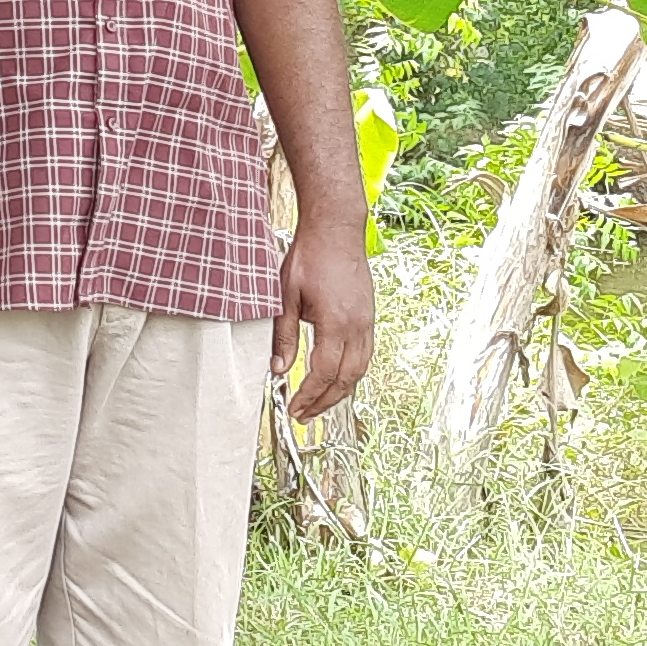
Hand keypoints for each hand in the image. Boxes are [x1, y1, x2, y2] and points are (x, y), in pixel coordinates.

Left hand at [275, 223, 373, 420]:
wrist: (336, 230)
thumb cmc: (309, 256)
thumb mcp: (285, 296)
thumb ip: (283, 335)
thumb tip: (278, 369)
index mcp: (335, 323)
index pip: (324, 372)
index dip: (309, 395)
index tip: (295, 408)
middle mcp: (357, 327)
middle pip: (346, 379)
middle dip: (325, 401)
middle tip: (305, 415)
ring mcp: (367, 322)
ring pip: (360, 369)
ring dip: (340, 391)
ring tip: (319, 403)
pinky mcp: (369, 316)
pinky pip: (364, 354)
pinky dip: (351, 373)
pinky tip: (336, 377)